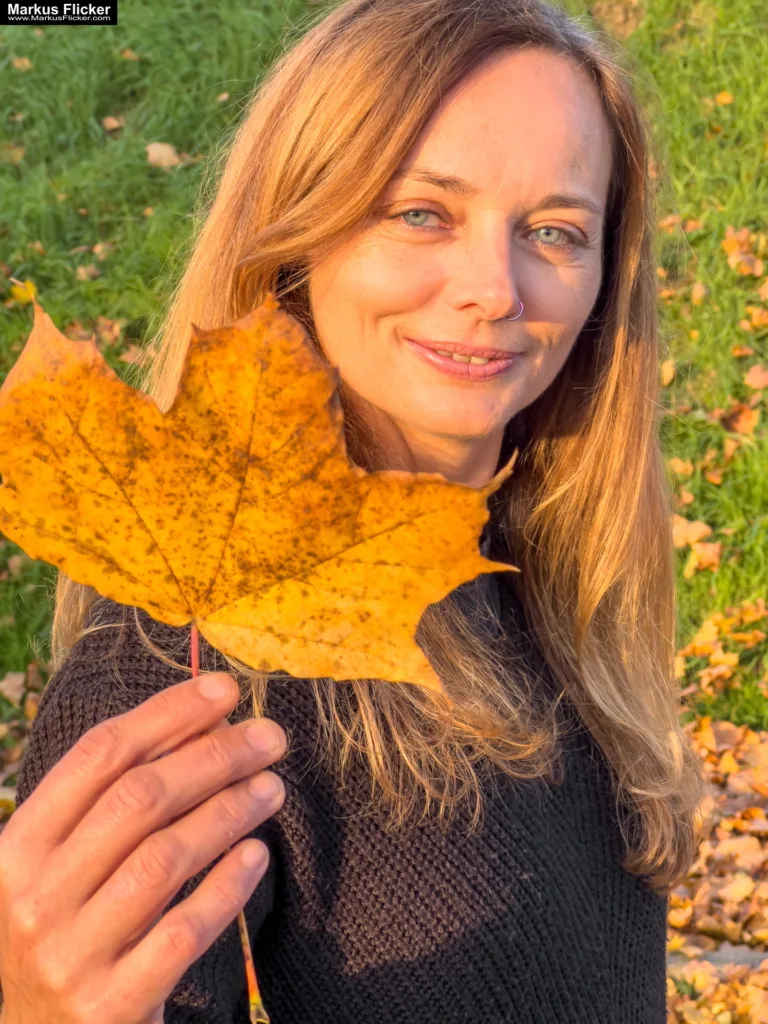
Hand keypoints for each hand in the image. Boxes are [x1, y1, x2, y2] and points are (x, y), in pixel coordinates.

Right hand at [0, 672, 286, 1023]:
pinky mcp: (111, 1007)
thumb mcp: (58, 867)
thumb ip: (110, 805)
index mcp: (18, 848)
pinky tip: (257, 855)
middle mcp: (36, 897)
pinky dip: (226, 887)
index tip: (224, 690)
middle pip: (139, 799)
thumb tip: (202, 724)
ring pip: (165, 858)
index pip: (98, 755)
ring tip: (273, 786)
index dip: (166, 714)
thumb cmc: (59, 932)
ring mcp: (71, 955)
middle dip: (213, 755)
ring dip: (229, 811)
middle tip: (269, 737)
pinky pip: (182, 932)